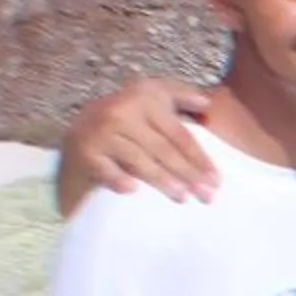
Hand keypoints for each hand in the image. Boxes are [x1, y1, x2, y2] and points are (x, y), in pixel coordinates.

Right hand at [60, 77, 217, 212]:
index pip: (179, 134)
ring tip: (182, 197)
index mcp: (143, 97)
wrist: (79, 135)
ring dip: (163, 181)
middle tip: (207, 196)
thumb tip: (207, 103)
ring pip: (139, 160)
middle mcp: (120, 111)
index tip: (217, 181)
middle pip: (163, 149)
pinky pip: (105, 169)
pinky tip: (132, 191)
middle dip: (188, 175)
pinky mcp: (84, 151)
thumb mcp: (150, 101)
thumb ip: (178, 97)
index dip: (199, 158)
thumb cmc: (126, 121)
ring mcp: (99, 131)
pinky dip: (118, 179)